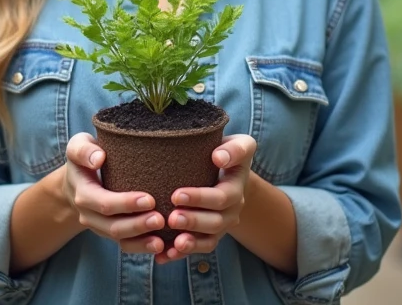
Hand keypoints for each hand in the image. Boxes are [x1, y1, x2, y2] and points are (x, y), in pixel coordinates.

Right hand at [62, 132, 165, 254]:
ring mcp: (100, 227)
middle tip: (161, 219)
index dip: (126, 204)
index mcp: (83, 194)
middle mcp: (89, 215)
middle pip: (113, 226)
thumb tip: (99, 158)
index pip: (104, 203)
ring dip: (141, 240)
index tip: (150, 199)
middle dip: (138, 225)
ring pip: (120, 239)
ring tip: (163, 237)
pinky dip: (142, 248)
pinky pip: (125, 245)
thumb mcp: (77, 146)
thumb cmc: (84, 158)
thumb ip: (84, 150)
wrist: (76, 180)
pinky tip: (161, 246)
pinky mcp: (111, 232)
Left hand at [158, 134, 256, 263]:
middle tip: (171, 218)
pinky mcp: (208, 235)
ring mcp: (220, 225)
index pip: (222, 197)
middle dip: (193, 222)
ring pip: (208, 240)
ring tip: (172, 243)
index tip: (176, 195)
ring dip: (190, 243)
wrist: (228, 169)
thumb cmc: (226, 152)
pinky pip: (198, 249)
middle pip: (215, 222)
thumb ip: (234, 149)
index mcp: (236, 188)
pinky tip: (163, 257)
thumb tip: (219, 157)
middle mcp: (232, 210)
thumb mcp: (239, 145)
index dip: (200, 198)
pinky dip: (180, 254)